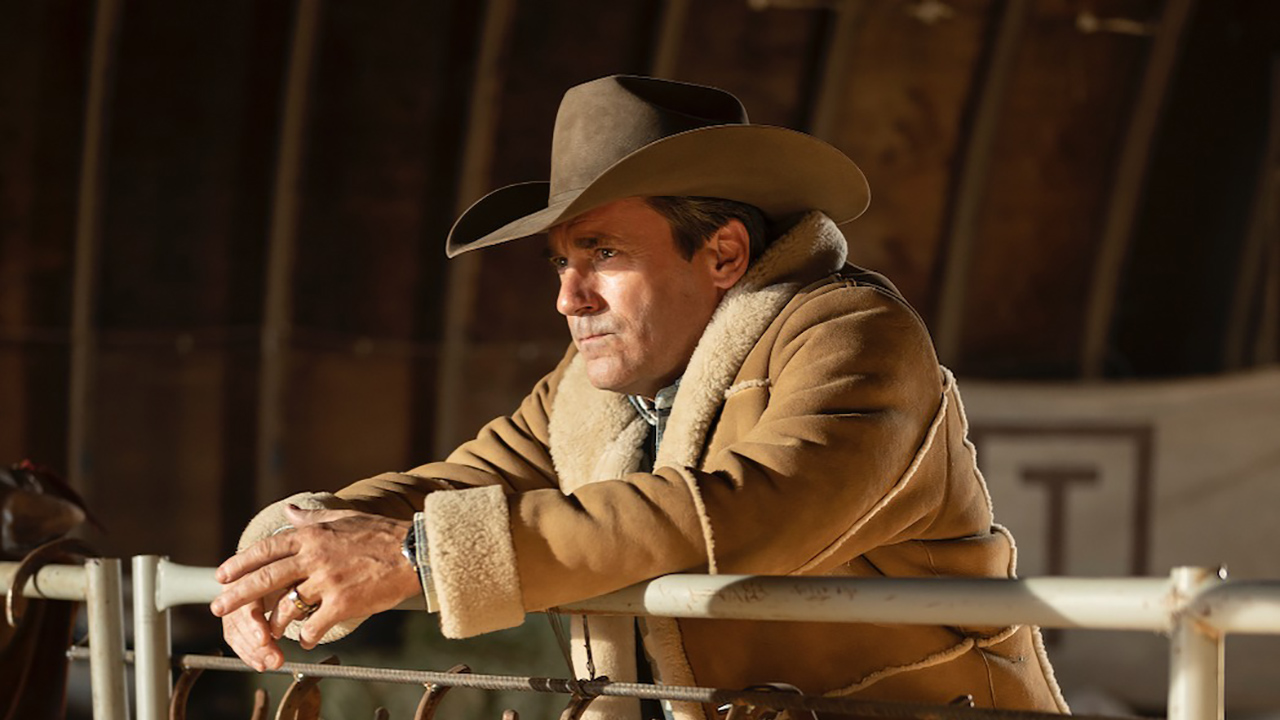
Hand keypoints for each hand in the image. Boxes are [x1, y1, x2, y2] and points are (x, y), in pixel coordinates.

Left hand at [211, 505, 419, 667]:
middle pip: (266, 578)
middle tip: (218, 606)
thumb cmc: (382, 534)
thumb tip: (288, 509)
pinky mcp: (343, 603)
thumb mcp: (344, 517)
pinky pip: (314, 625)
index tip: (223, 575)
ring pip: (287, 606)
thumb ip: (312, 516)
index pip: (267, 549)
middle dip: (238, 594)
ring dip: (274, 622)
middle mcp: (315, 557)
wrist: (415, 553)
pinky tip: (304, 640)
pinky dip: (306, 636)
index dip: (241, 563)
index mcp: (313, 536)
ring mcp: (328, 581)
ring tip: (268, 631)